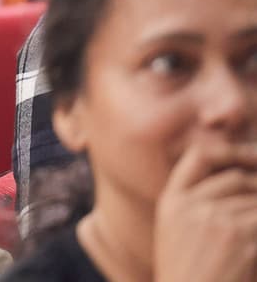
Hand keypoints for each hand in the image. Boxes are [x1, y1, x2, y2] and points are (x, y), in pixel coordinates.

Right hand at [153, 138, 256, 281]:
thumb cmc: (187, 273)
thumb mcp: (175, 231)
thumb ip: (193, 203)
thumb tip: (236, 179)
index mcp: (172, 201)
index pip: (199, 157)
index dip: (227, 152)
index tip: (248, 159)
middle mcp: (192, 206)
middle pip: (237, 178)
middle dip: (256, 188)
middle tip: (255, 204)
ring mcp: (217, 222)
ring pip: (255, 200)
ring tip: (252, 227)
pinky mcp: (243, 240)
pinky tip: (256, 244)